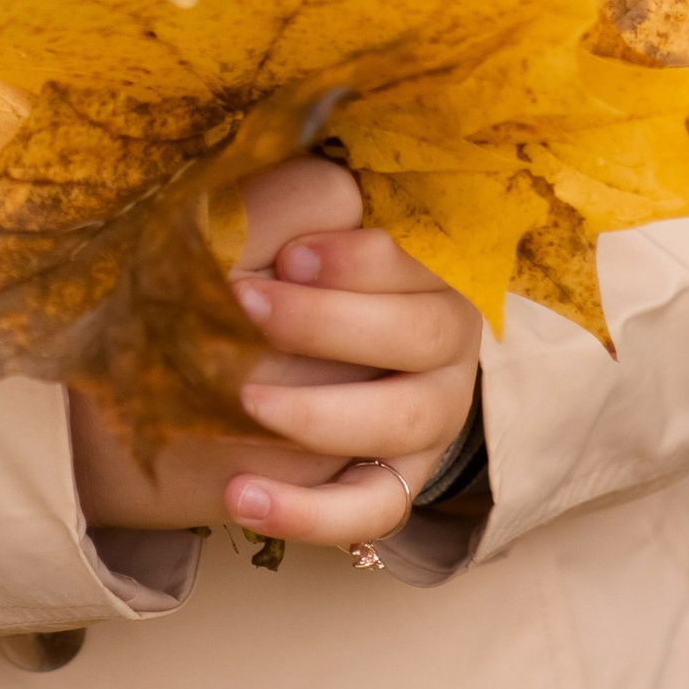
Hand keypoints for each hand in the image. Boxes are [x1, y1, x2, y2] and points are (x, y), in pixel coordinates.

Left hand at [68, 155, 481, 556]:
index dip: (359, 260)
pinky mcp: (398, 480)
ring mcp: (431, 413)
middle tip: (247, 308)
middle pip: (422, 334)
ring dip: (324, 413)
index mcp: (426, 257)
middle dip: (332, 323)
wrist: (256, 344)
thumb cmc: (275, 260)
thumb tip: (308, 175)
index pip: (421, 259)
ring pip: (408, 420)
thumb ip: (296, 197)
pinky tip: (242, 498)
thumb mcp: (282, 218)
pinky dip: (308, 513)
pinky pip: (372, 509)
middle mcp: (446, 335)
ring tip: (246, 403)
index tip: (289, 256)